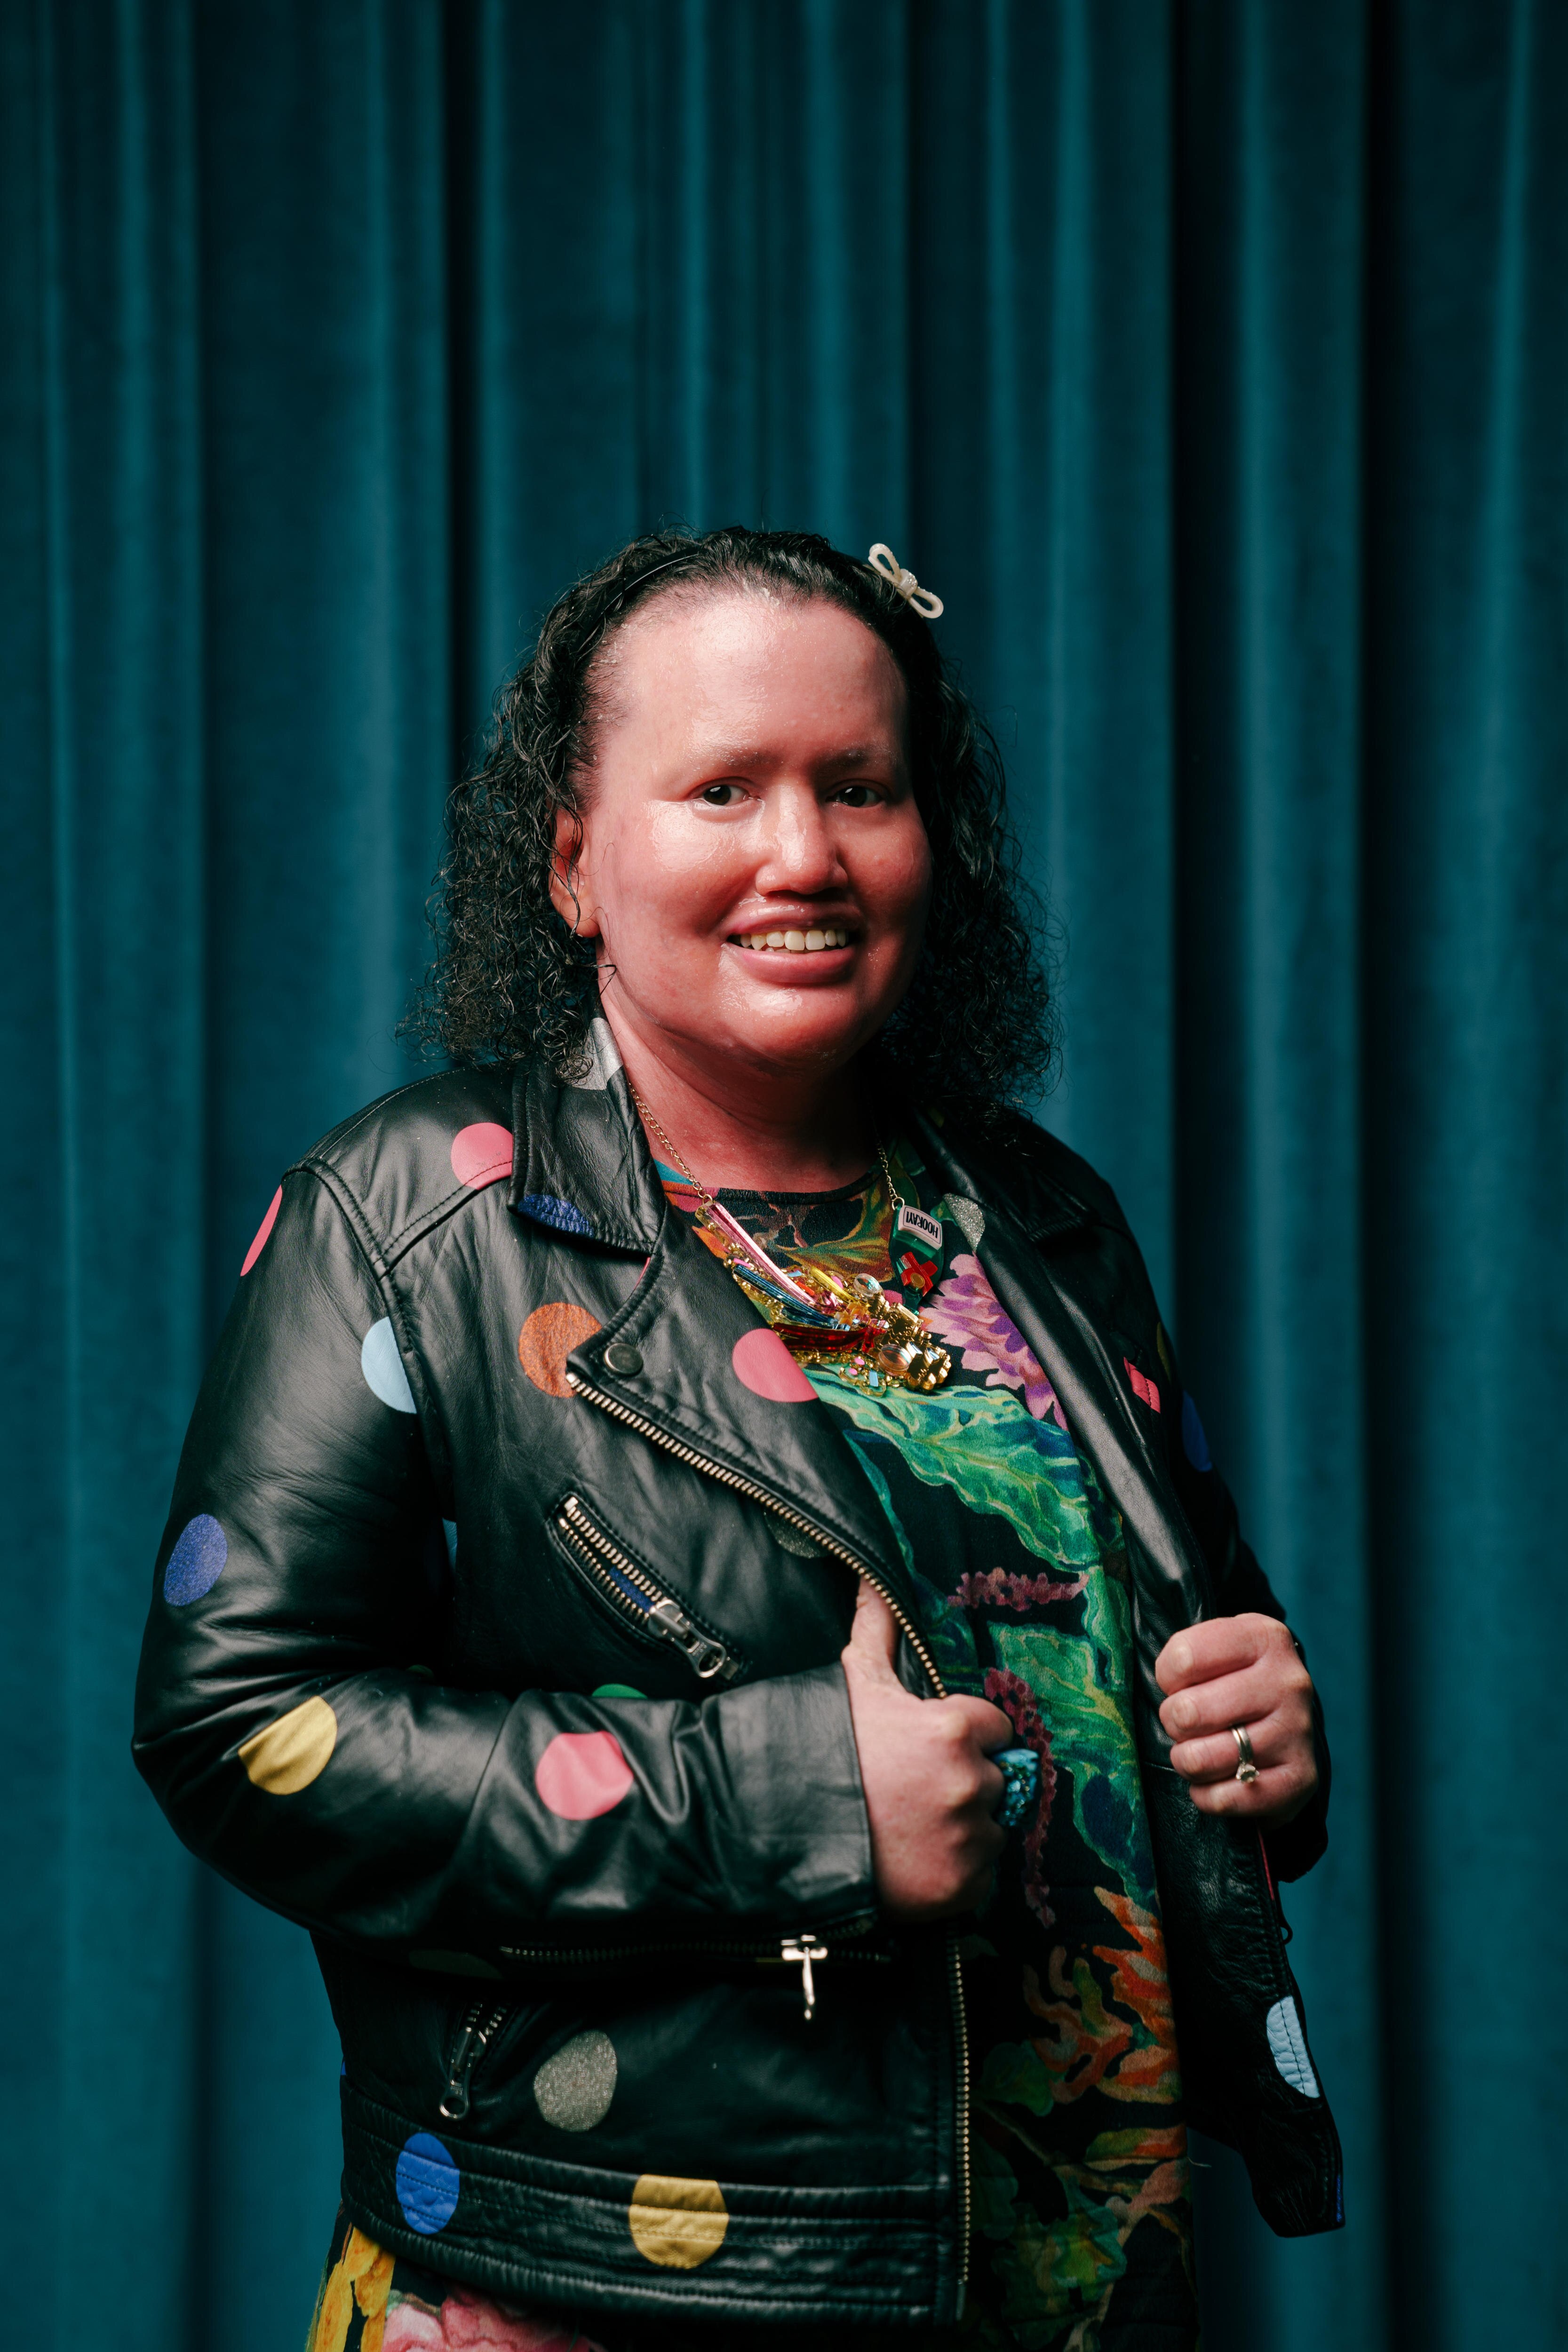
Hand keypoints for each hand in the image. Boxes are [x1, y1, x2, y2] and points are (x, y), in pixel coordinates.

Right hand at [840, 1581, 1012, 1920]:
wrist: (787, 1833)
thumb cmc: (825, 1748)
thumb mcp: (854, 1682)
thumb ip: (878, 1627)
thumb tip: (873, 1577)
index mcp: (954, 1728)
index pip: (994, 1727)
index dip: (964, 1735)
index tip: (929, 1749)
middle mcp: (970, 1782)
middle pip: (992, 1779)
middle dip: (961, 1783)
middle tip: (913, 1792)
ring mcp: (968, 1838)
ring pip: (989, 1828)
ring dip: (962, 1828)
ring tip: (911, 1827)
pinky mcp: (962, 1886)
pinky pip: (980, 1875)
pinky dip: (956, 1871)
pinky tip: (916, 1860)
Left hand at [1156, 1613, 1317, 1824]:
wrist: (1289, 1720)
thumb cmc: (1236, 1680)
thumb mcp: (1216, 1648)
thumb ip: (1183, 1657)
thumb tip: (1166, 1695)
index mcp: (1264, 1637)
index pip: (1183, 1658)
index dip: (1167, 1677)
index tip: (1180, 1683)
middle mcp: (1288, 1681)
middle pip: (1187, 1711)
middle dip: (1173, 1722)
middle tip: (1186, 1723)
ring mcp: (1298, 1731)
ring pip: (1201, 1759)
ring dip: (1187, 1761)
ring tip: (1197, 1751)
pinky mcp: (1300, 1779)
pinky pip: (1225, 1798)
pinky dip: (1207, 1796)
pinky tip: (1215, 1781)